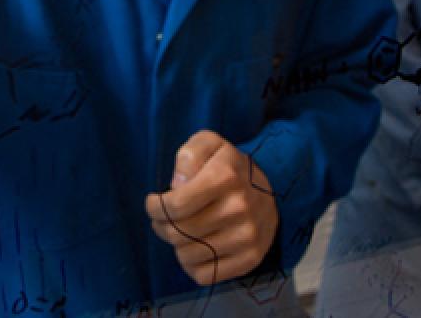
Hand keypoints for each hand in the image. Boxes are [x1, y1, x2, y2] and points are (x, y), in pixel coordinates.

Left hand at [145, 130, 279, 285]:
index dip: (155, 208)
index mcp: (226, 176)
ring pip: (188, 256)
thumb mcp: (209, 144)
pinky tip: (195, 247)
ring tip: (181, 231)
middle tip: (163, 219)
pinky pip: (204, 275)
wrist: (268, 192)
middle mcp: (239, 207)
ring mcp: (247, 236)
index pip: (176, 205)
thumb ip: (189, 155)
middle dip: (162, 226)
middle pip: (179, 232)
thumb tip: (177, 185)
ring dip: (176, 246)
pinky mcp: (251, 259)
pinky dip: (192, 265)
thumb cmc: (229, 167)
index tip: (153, 204)